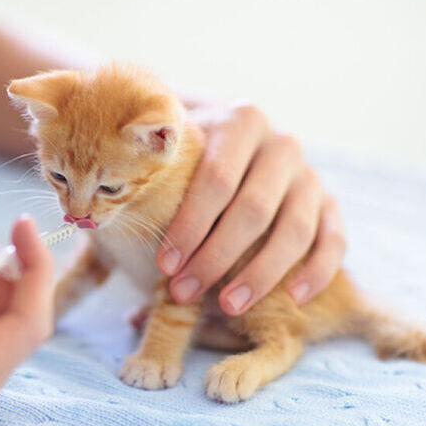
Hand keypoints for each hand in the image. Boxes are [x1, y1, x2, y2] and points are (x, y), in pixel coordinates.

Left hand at [156, 103, 345, 314]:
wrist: (234, 139)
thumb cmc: (188, 156)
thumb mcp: (169, 150)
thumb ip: (144, 173)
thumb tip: (92, 221)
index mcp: (240, 120)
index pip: (216, 178)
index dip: (190, 225)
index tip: (165, 264)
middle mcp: (281, 144)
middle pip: (253, 208)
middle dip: (216, 256)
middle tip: (185, 291)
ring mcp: (309, 175)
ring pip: (294, 228)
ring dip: (260, 273)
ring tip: (228, 305)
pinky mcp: (329, 204)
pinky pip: (334, 239)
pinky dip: (316, 270)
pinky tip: (293, 298)